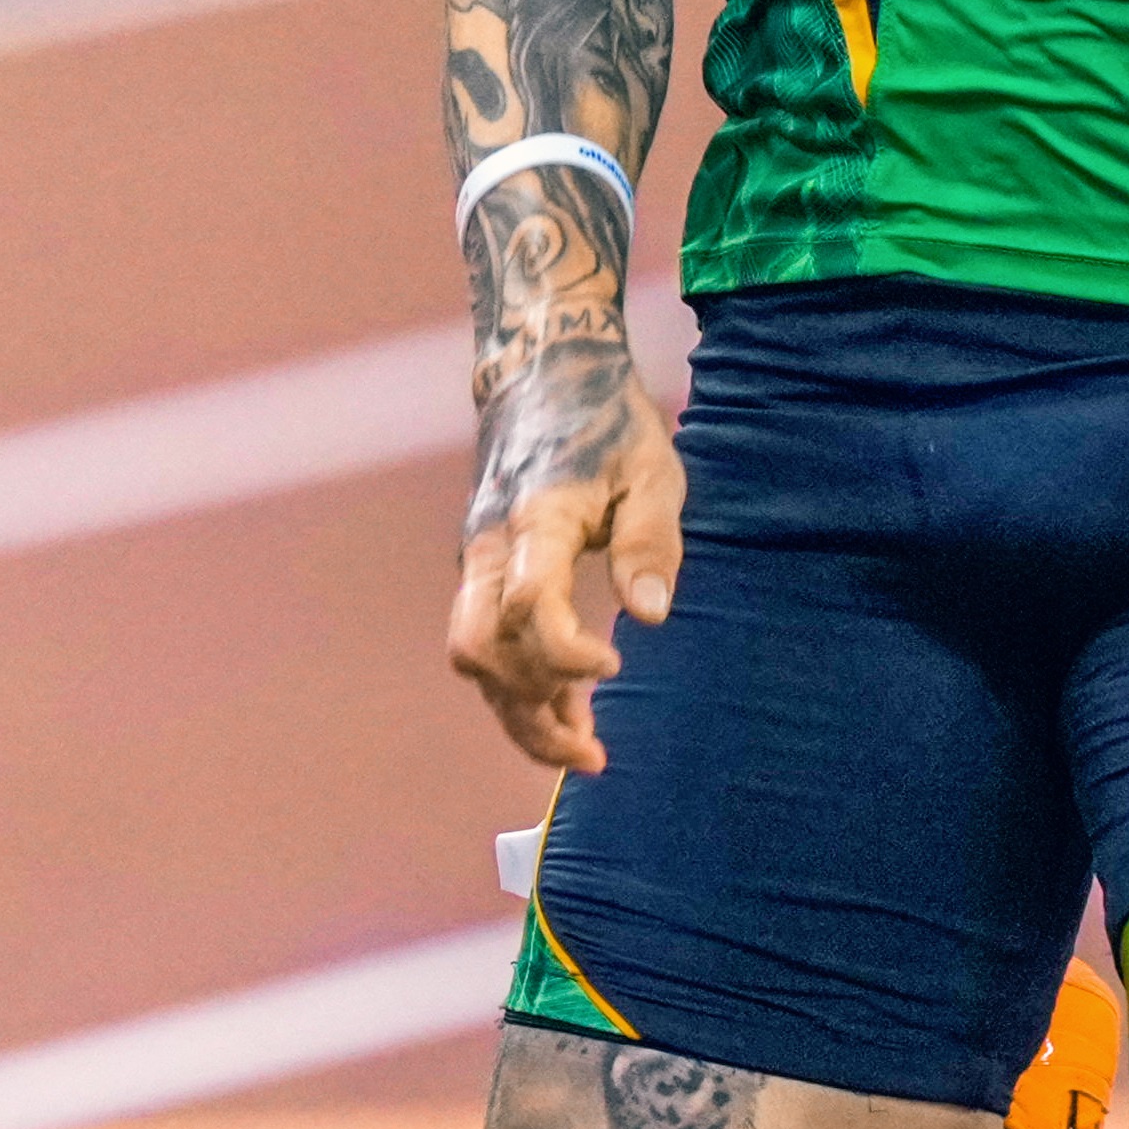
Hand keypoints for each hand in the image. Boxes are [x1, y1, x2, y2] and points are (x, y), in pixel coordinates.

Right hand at [448, 328, 685, 775]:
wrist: (542, 374)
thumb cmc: (609, 423)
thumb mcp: (654, 471)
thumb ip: (650, 542)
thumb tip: (649, 616)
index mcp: (536, 518)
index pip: (529, 606)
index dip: (566, 653)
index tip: (616, 665)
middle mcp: (490, 546)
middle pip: (483, 651)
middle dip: (530, 713)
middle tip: (593, 753)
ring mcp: (477, 560)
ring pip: (474, 657)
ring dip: (520, 711)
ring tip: (584, 749)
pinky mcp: (481, 570)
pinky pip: (484, 642)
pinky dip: (517, 685)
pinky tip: (568, 710)